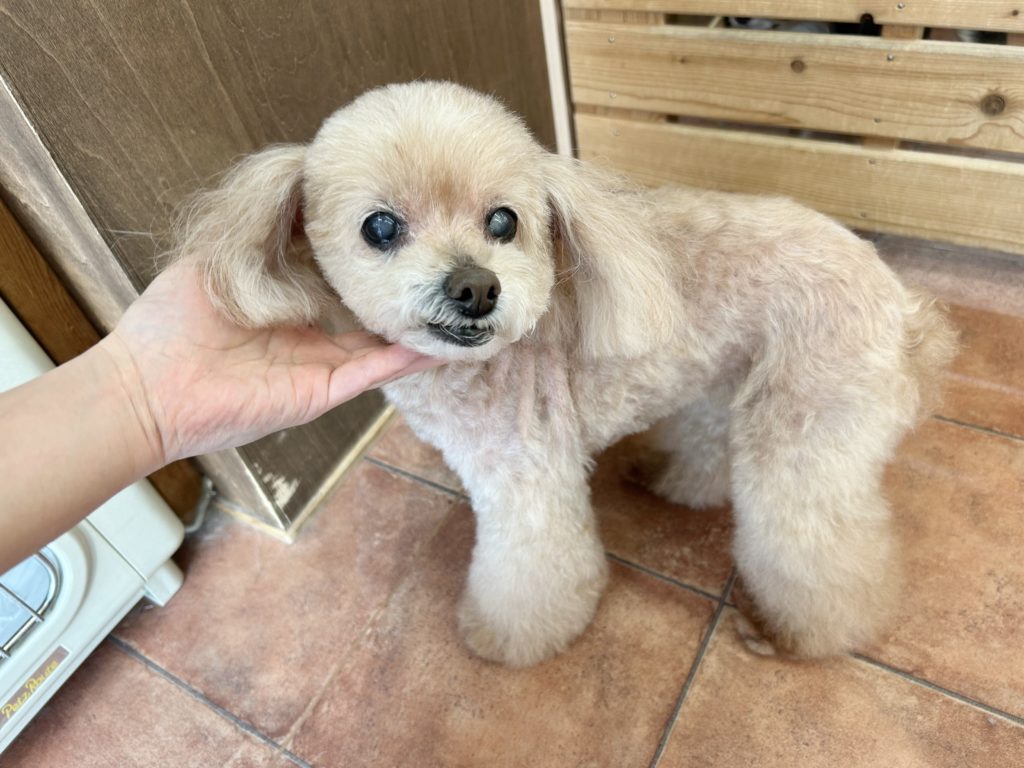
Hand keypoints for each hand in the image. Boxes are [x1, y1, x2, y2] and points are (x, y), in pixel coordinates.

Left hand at [101, 259, 440, 464]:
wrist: (145, 386)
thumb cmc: (170, 322)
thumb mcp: (219, 255)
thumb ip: (261, 227)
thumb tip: (298, 178)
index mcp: (291, 302)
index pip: (344, 278)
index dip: (373, 257)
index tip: (405, 228)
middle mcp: (313, 334)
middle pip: (373, 312)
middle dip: (407, 292)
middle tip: (446, 264)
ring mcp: (321, 364)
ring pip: (384, 344)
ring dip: (419, 326)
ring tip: (459, 305)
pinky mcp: (321, 391)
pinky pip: (373, 373)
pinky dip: (407, 359)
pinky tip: (442, 343)